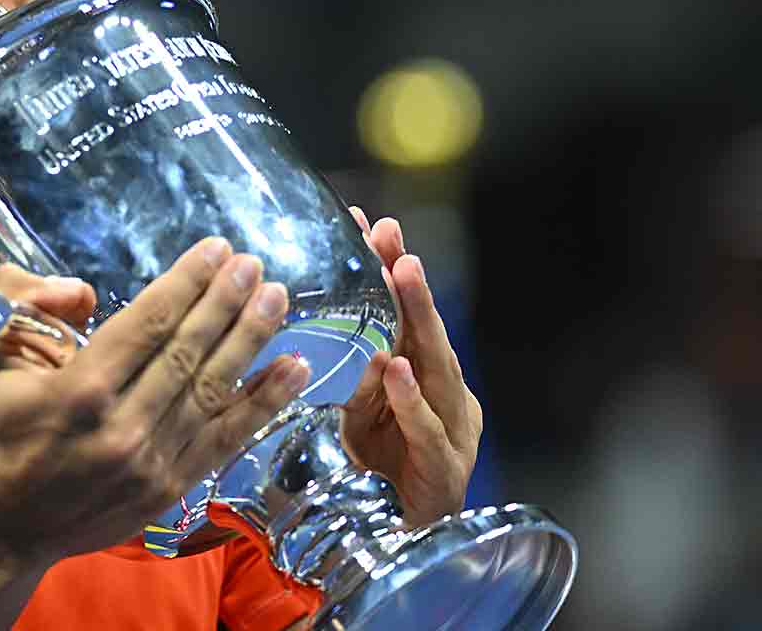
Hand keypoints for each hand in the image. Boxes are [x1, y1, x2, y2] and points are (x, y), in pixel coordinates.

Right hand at [0, 238, 310, 564]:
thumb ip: (14, 302)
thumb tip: (84, 293)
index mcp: (77, 391)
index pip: (147, 323)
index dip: (186, 282)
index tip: (215, 249)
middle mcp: (121, 428)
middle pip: (188, 352)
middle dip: (225, 302)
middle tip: (253, 263)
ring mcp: (150, 463)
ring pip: (213, 391)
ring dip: (251, 340)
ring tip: (277, 297)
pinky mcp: (169, 489)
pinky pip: (226, 438)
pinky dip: (264, 402)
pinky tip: (293, 367)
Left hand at [338, 209, 482, 527]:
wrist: (404, 540)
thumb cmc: (382, 470)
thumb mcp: (356, 409)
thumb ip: (349, 367)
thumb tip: (310, 314)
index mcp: (421, 375)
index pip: (402, 313)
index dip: (387, 267)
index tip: (365, 221)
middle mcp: (445, 392)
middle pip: (424, 328)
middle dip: (407, 280)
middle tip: (390, 236)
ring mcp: (452, 428)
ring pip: (437, 367)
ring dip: (418, 320)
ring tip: (402, 276)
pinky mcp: (445, 467)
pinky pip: (427, 428)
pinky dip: (411, 399)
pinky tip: (396, 371)